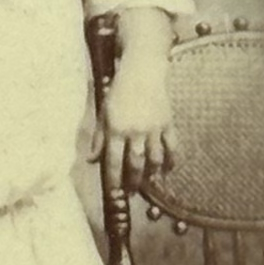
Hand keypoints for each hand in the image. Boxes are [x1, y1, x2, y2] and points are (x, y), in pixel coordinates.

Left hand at [89, 62, 176, 195]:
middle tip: (133, 192)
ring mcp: (153, 127)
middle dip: (134, 182)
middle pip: (136, 164)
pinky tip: (169, 169)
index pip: (114, 161)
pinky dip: (172, 160)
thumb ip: (98, 138)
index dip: (114, 180)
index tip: (115, 193)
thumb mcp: (103, 113)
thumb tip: (91, 160)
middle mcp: (135, 131)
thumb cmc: (119, 92)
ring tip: (150, 182)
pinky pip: (172, 146)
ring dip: (153, 174)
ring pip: (155, 158)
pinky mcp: (168, 122)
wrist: (142, 71)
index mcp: (116, 129)